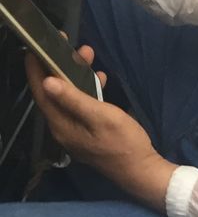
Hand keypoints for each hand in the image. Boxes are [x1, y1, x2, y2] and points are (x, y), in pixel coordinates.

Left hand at [25, 49, 175, 209]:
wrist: (142, 170)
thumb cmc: (124, 143)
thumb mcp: (101, 117)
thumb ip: (73, 99)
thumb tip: (47, 81)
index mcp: (62, 125)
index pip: (41, 92)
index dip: (36, 68)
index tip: (36, 46)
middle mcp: (62, 128)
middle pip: (53, 92)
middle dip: (59, 66)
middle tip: (70, 45)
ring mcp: (74, 132)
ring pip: (68, 97)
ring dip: (75, 76)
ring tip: (87, 56)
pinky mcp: (87, 133)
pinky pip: (80, 106)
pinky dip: (86, 90)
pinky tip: (98, 79)